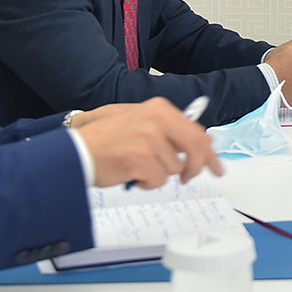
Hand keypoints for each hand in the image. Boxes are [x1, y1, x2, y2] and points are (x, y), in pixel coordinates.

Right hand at [74, 97, 222, 188]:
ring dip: (159, 174)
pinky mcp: (140, 158)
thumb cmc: (106, 139)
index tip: (215, 166)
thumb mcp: (140, 123)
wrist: (76, 151)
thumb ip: (171, 130)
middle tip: (190, 178)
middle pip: (195, 149)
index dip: (209, 153)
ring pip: (175, 169)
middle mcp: (157, 119)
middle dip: (196, 167)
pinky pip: (159, 180)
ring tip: (138, 167)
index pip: (196, 132)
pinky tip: (132, 175)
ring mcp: (149, 138)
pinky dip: (147, 183)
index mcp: (160, 108)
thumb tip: (203, 143)